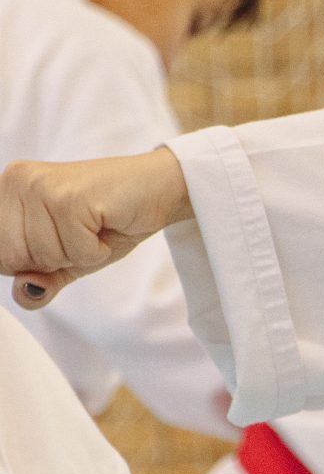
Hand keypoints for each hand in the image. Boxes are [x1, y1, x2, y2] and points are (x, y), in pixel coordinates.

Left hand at [0, 150, 190, 306]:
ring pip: (43, 257)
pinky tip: (105, 224)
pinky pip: (74, 253)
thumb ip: (38, 282)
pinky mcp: (69, 197)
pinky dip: (96, 251)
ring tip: (94, 227)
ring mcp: (42, 187)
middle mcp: (17, 181)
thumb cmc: (110, 218)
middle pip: (12, 258)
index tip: (59, 239)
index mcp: (7, 190)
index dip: (31, 262)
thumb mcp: (66, 259)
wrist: (158, 188)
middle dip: (52, 260)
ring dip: (78, 254)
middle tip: (80, 233)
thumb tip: (26, 292)